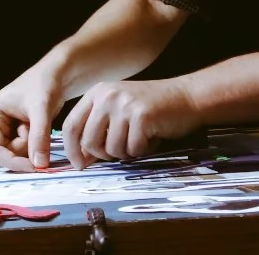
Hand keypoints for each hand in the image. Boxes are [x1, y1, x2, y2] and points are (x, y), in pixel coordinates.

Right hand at [0, 67, 65, 171]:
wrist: (58, 74)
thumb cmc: (44, 82)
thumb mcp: (41, 109)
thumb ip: (39, 137)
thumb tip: (39, 164)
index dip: (11, 161)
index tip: (32, 167)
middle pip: (5, 153)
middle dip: (24, 151)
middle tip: (41, 138)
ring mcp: (6, 128)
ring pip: (17, 153)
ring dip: (32, 146)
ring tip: (40, 125)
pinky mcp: (18, 132)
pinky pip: (26, 149)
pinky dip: (36, 144)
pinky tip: (41, 128)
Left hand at [62, 78, 199, 168]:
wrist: (187, 97)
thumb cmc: (151, 108)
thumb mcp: (118, 111)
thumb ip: (97, 129)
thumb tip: (81, 159)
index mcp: (97, 93)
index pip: (71, 125)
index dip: (72, 150)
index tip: (80, 165)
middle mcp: (106, 95)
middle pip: (89, 141)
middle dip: (104, 155)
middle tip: (121, 151)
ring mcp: (124, 104)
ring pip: (112, 149)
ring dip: (127, 152)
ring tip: (139, 139)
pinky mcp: (141, 116)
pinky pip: (133, 149)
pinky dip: (143, 150)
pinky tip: (152, 137)